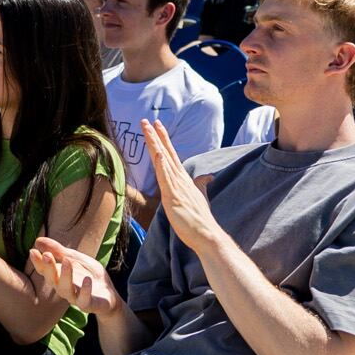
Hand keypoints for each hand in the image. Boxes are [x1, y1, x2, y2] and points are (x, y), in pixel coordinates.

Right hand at [28, 236, 123, 317]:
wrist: (108, 293)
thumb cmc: (88, 274)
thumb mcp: (75, 259)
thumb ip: (58, 251)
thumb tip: (37, 240)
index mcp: (58, 277)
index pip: (44, 271)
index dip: (38, 262)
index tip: (33, 251)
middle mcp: (63, 288)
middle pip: (52, 280)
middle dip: (49, 268)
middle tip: (47, 255)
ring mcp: (75, 298)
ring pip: (65, 290)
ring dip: (65, 276)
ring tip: (67, 262)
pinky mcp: (89, 305)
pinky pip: (84, 300)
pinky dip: (85, 290)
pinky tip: (87, 279)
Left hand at [139, 117, 217, 250]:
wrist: (207, 234)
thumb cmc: (201, 219)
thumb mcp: (200, 199)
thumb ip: (201, 186)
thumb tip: (206, 178)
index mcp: (183, 180)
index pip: (172, 155)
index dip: (164, 140)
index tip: (157, 126)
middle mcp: (180, 179)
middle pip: (166, 152)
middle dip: (157, 136)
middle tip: (147, 121)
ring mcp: (177, 186)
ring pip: (164, 160)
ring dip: (155, 144)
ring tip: (148, 130)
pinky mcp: (173, 196)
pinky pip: (166, 178)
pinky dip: (162, 164)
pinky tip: (158, 153)